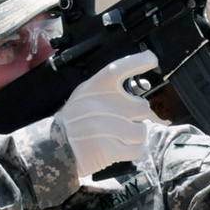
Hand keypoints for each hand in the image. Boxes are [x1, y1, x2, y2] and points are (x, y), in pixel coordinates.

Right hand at [54, 51, 157, 175]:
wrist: (56, 147)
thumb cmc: (78, 119)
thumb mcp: (87, 95)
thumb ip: (112, 90)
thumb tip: (144, 85)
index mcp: (93, 88)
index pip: (116, 69)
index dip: (137, 62)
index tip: (152, 59)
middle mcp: (98, 105)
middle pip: (141, 107)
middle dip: (137, 116)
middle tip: (123, 120)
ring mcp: (102, 128)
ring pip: (141, 130)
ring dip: (135, 136)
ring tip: (119, 135)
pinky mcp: (107, 149)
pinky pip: (137, 149)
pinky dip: (133, 150)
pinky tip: (119, 147)